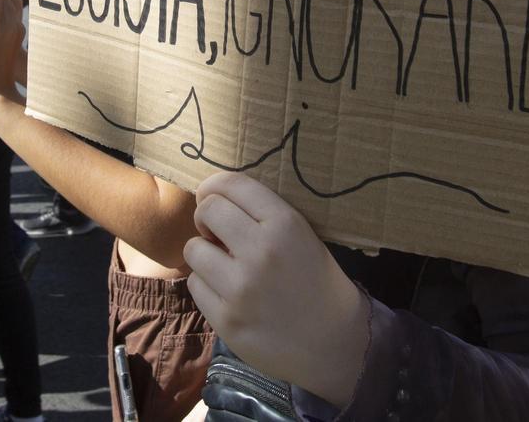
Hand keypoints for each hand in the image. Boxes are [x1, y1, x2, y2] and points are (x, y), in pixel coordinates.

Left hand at [183, 173, 368, 407]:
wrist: (334, 343)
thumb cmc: (316, 282)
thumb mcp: (302, 235)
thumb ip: (261, 215)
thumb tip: (210, 200)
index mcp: (285, 225)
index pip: (232, 185)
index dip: (214, 187)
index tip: (211, 197)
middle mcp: (261, 252)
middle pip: (207, 211)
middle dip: (207, 218)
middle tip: (218, 234)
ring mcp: (241, 288)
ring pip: (193, 249)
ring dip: (204, 254)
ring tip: (224, 266)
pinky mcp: (227, 320)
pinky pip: (195, 284)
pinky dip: (206, 285)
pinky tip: (226, 292)